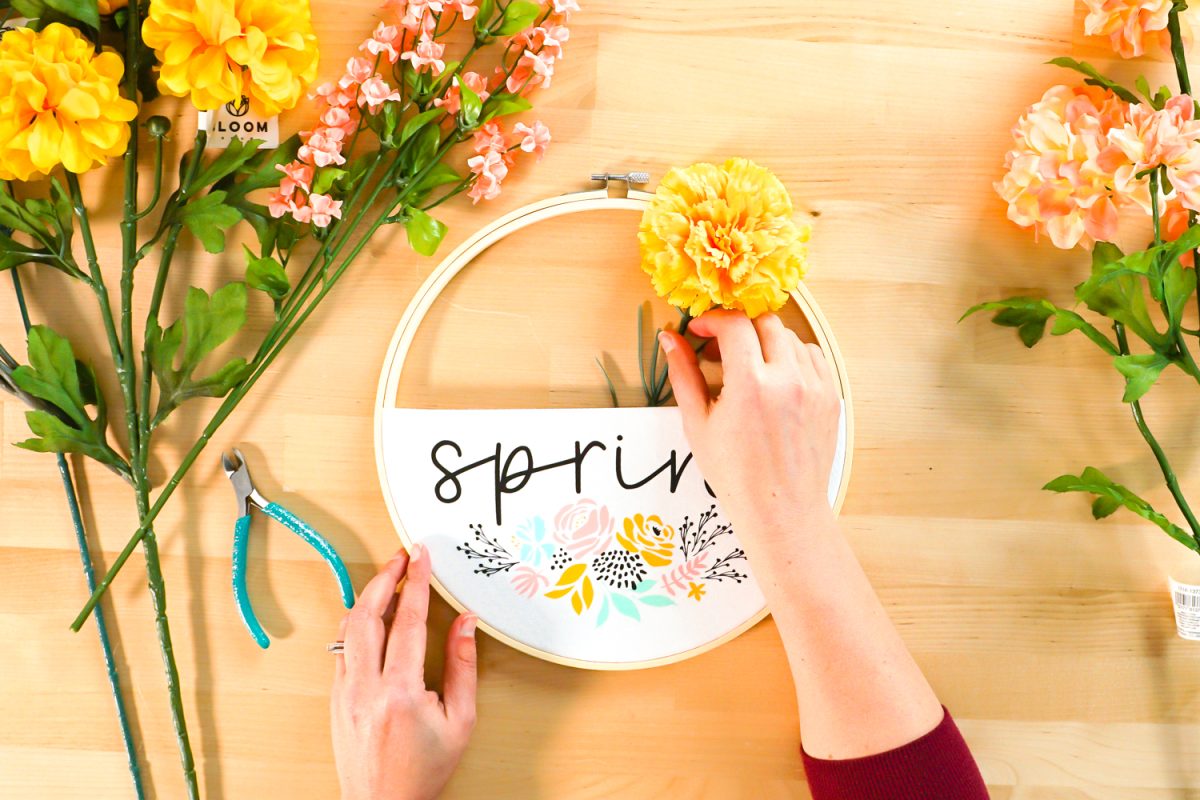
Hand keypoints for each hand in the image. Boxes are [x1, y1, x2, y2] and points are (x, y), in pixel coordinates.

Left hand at [331, 545, 477, 799]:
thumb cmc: (423, 771)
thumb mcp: (460, 722)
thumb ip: (463, 667)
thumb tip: (465, 623)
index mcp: (400, 693)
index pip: (409, 622)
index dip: (416, 583)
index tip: (421, 558)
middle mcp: (365, 688)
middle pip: (368, 615)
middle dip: (384, 578)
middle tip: (401, 558)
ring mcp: (344, 692)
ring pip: (348, 628)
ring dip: (368, 597)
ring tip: (388, 580)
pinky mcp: (335, 698)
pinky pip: (343, 648)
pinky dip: (356, 624)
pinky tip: (372, 615)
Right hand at [660, 310, 840, 548]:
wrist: (781, 509)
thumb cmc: (735, 474)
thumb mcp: (698, 423)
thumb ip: (683, 374)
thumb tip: (670, 338)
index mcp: (751, 384)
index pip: (734, 324)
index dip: (712, 321)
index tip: (700, 332)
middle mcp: (788, 379)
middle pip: (765, 322)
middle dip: (739, 328)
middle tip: (721, 349)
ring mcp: (815, 387)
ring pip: (791, 337)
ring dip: (766, 342)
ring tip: (748, 368)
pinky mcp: (830, 397)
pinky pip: (813, 358)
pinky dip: (792, 358)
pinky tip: (775, 380)